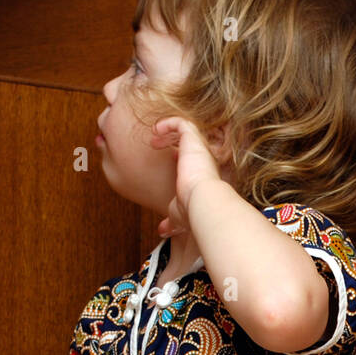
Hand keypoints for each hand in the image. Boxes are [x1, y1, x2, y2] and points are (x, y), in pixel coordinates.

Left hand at [151, 115, 223, 237]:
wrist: (202, 203)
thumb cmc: (193, 211)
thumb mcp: (178, 215)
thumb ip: (171, 220)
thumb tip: (163, 231)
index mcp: (199, 174)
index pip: (190, 158)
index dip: (176, 154)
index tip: (163, 158)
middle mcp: (201, 159)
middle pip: (189, 141)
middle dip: (172, 138)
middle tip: (155, 143)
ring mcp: (198, 148)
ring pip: (186, 128)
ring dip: (168, 129)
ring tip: (154, 136)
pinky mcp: (193, 140)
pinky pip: (181, 123)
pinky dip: (167, 123)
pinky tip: (155, 131)